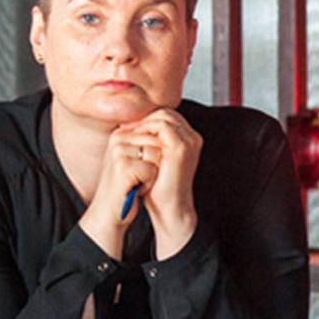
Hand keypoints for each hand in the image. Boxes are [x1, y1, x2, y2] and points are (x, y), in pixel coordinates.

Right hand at [76, 124, 160, 260]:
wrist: (109, 210)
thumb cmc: (124, 186)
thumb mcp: (132, 158)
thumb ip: (145, 141)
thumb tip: (167, 127)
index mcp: (120, 133)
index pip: (156, 133)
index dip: (156, 155)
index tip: (140, 167)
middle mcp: (117, 139)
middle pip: (158, 143)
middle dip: (156, 163)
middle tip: (138, 176)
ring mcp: (119, 151)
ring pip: (157, 155)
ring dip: (153, 173)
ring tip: (137, 181)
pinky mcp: (123, 166)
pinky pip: (152, 170)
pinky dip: (149, 183)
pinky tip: (135, 187)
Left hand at [114, 108, 201, 257]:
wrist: (168, 206)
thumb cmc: (158, 185)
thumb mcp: (153, 158)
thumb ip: (149, 140)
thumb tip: (127, 124)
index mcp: (187, 139)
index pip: (166, 115)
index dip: (146, 116)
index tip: (128, 124)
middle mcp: (192, 138)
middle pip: (166, 112)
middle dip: (144, 115)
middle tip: (126, 124)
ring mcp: (189, 142)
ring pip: (164, 115)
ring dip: (143, 120)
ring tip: (128, 130)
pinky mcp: (182, 148)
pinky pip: (163, 126)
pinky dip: (146, 127)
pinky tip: (135, 136)